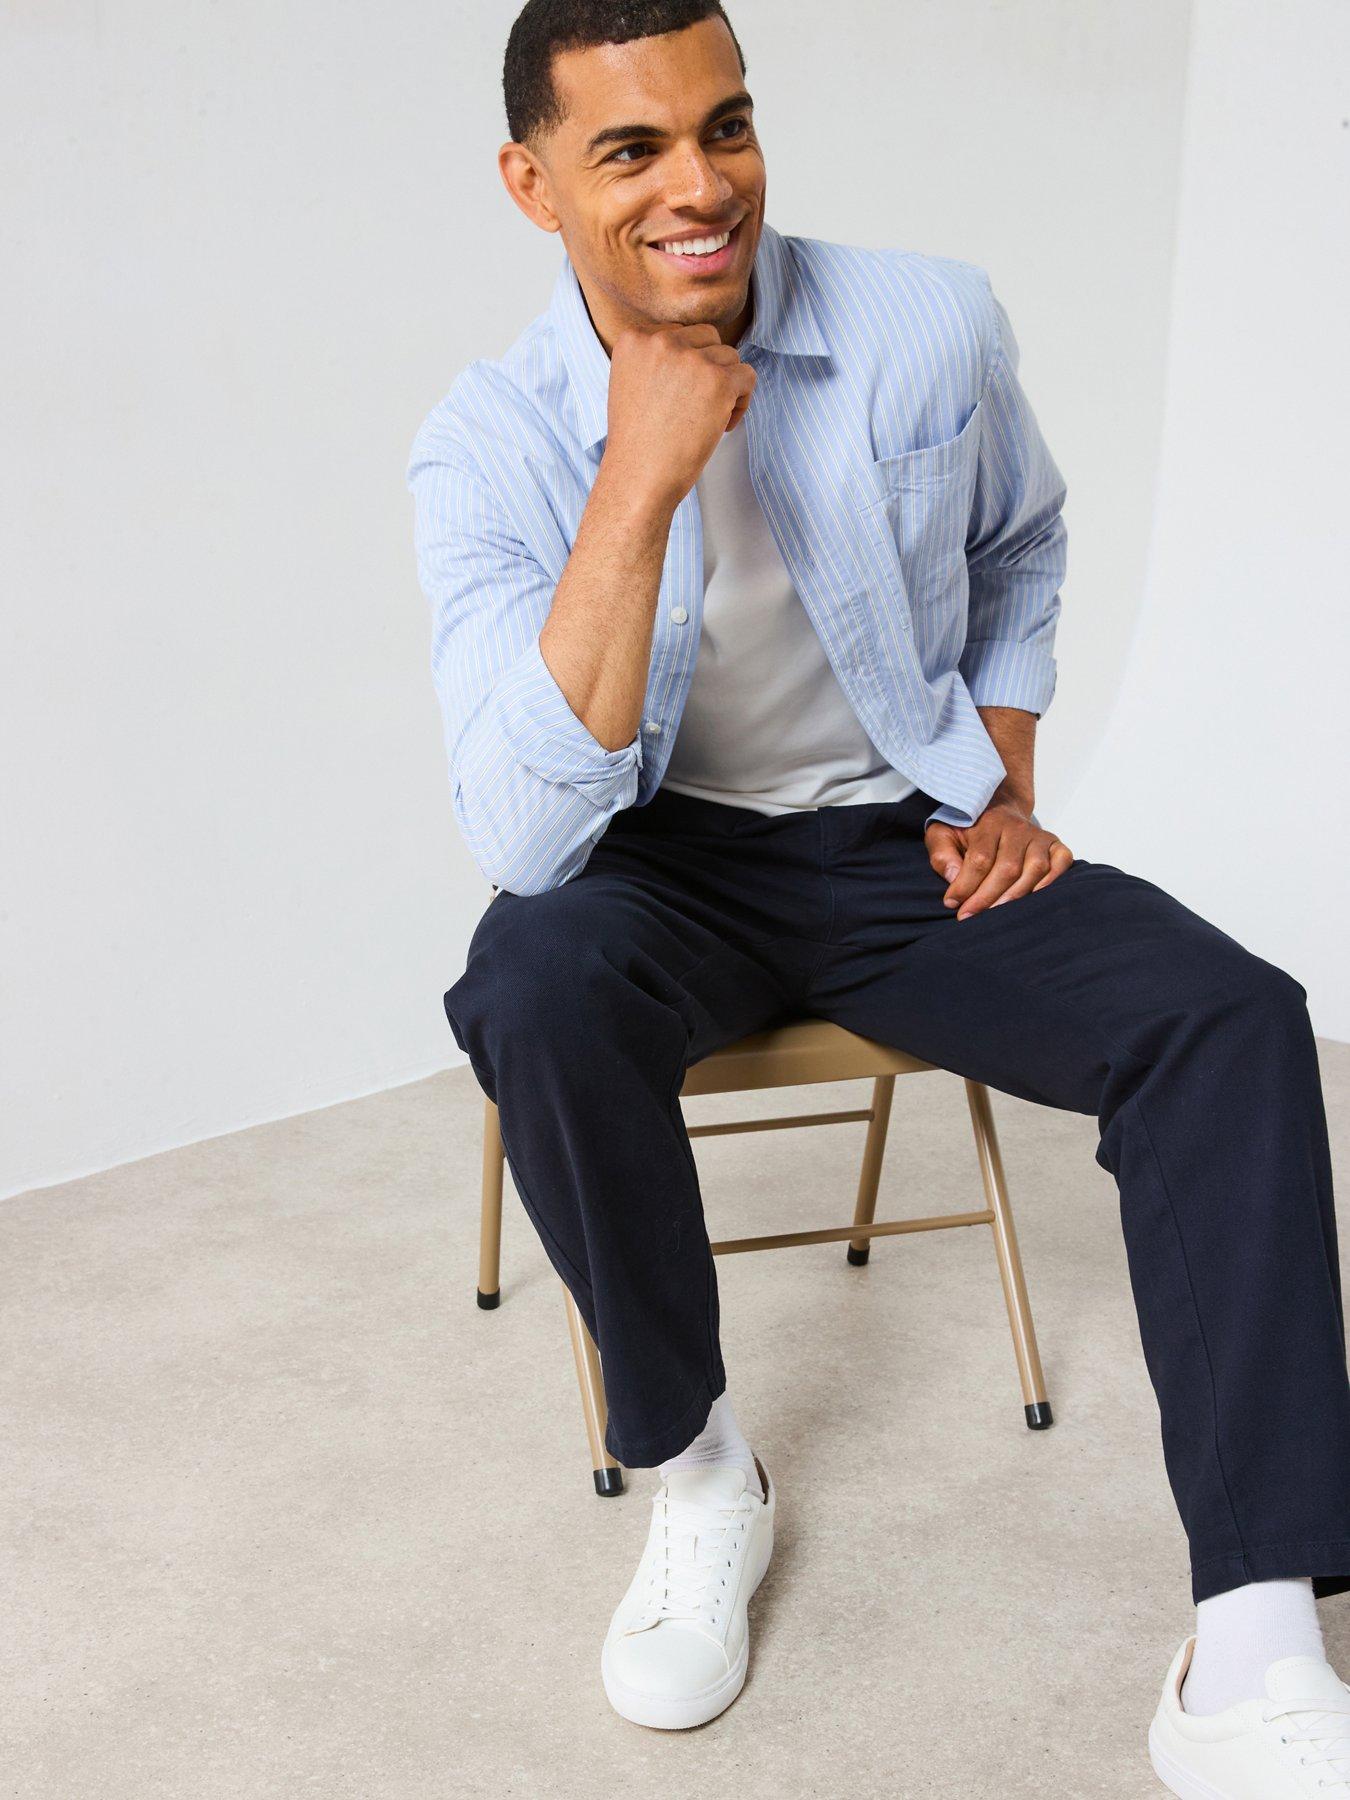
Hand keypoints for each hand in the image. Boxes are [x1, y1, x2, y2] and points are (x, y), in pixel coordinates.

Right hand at [604, 322, 756, 512]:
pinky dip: (742, 400)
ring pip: (730, 357)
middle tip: (699, 406)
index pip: (678, 333)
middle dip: (709, 368)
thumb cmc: (637, 441)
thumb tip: (693, 349)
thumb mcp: (630, 384)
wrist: (640, 476)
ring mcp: (691, 359)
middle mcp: (661, 341)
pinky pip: (747, 376)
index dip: (686, 364)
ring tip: (711, 419)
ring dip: (727, 386)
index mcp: (634, 340)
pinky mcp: (718, 380)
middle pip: (707, 338)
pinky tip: (724, 424)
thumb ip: (654, 359)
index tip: (680, 395)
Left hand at [925, 800, 1073, 920]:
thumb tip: (954, 878)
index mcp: (988, 823)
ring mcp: (1039, 837)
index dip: (966, 885)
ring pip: (1035, 869)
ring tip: (996, 918)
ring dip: (1016, 897)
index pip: (980, 858)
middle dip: (987, 898)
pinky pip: (1061, 864)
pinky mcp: (1056, 845)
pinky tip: (1033, 903)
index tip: (952, 904)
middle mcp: (1018, 828)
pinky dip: (1051, 884)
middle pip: (1008, 868)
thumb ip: (942, 854)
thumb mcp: (943, 834)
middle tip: (970, 917)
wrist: (997, 809)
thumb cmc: (968, 829)